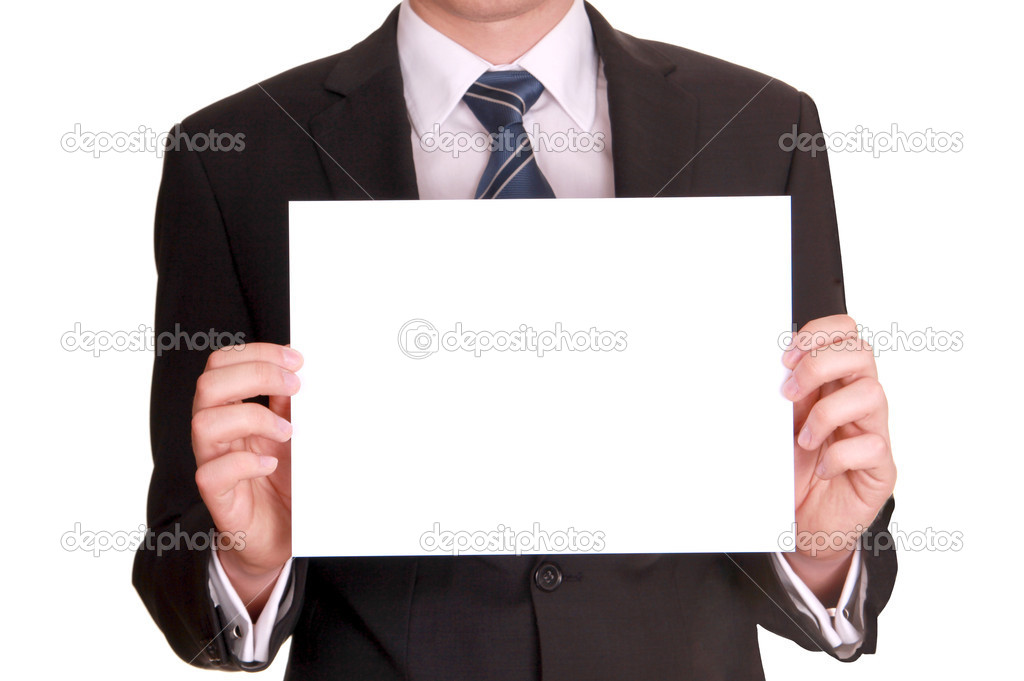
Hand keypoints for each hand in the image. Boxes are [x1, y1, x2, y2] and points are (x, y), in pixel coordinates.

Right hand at [191, 342, 302, 614]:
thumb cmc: (283, 481)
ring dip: (252, 418)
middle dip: (255, 375)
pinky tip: (272, 464)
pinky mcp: (218, 498)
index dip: (256, 353)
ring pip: (204, 423)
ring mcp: (213, 464)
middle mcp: (216, 434)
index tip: (297, 359)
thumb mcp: (293, 434)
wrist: (279, 536)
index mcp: (231, 410)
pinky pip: (212, 473)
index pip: (222, 364)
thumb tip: (301, 370)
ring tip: (287, 432)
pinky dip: (244, 463)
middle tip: (294, 386)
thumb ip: (289, 404)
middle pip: (208, 385)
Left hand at [780, 315, 895, 598]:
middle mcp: (856, 403)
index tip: (786, 357)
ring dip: (827, 413)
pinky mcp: (880, 468)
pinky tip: (820, 469)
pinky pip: (873, 446)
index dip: (820, 333)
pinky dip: (839, 456)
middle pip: (862, 353)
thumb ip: (773, 396)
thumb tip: (741, 369)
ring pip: (873, 394)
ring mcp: (872, 433)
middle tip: (790, 392)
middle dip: (821, 365)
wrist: (803, 525)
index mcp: (831, 383)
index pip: (845, 333)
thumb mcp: (773, 426)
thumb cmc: (790, 472)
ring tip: (803, 439)